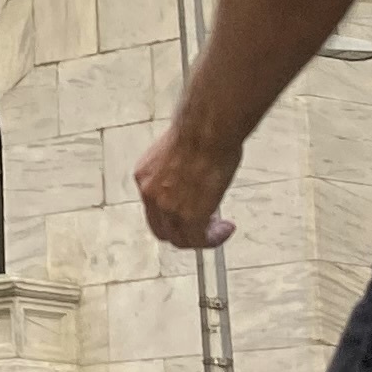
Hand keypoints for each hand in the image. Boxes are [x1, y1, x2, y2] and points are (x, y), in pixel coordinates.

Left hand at [135, 120, 241, 251]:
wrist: (206, 131)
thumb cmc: (200, 132)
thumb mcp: (177, 154)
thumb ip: (179, 173)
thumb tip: (192, 181)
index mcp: (145, 176)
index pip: (153, 207)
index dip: (174, 214)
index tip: (193, 210)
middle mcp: (150, 194)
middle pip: (162, 229)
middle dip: (185, 232)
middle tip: (206, 227)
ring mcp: (167, 208)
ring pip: (180, 239)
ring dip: (202, 237)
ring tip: (220, 229)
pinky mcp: (188, 217)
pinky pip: (198, 240)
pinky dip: (213, 239)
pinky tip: (226, 229)